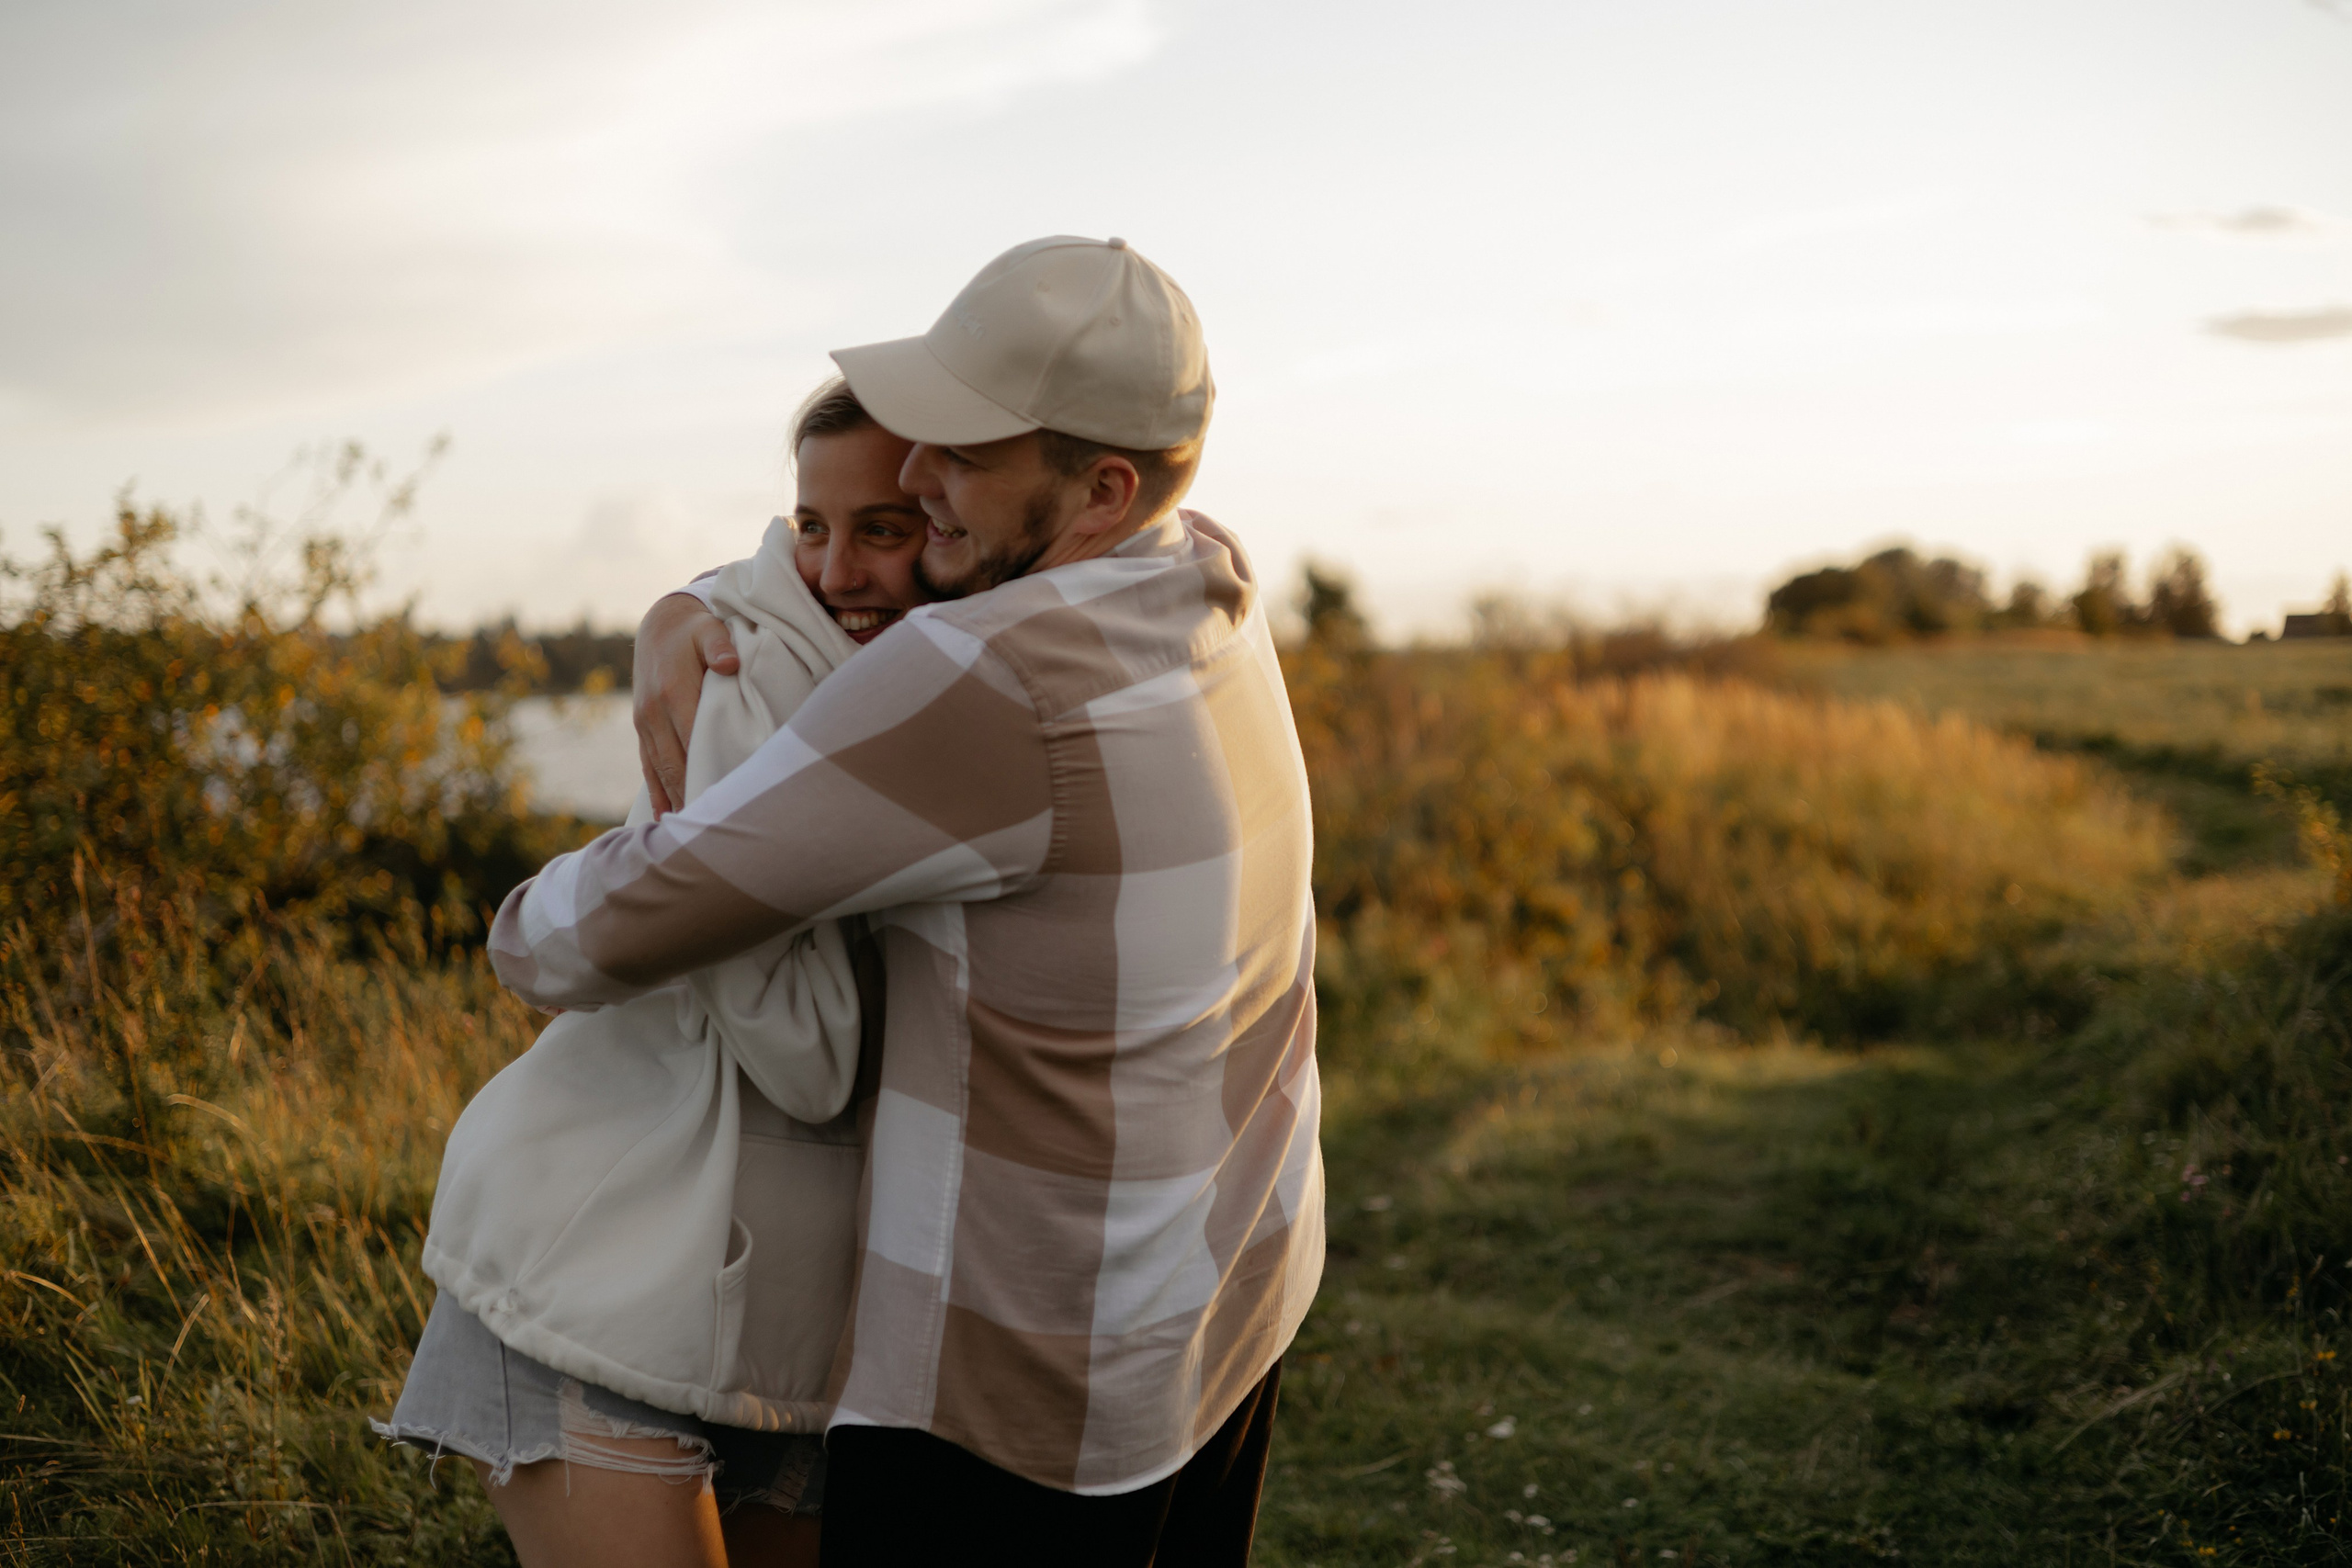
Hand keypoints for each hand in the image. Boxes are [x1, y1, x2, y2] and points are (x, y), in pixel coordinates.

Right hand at [634, 593, 737, 815]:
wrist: (660, 625)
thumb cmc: (696, 630)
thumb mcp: (710, 628)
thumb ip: (720, 645)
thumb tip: (730, 663)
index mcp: (674, 691)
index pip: (693, 739)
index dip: (706, 770)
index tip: (724, 799)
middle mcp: (655, 712)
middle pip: (675, 763)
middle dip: (692, 795)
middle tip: (714, 829)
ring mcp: (645, 722)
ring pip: (660, 770)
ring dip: (674, 800)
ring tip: (691, 835)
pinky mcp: (642, 727)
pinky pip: (647, 766)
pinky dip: (656, 792)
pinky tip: (664, 819)